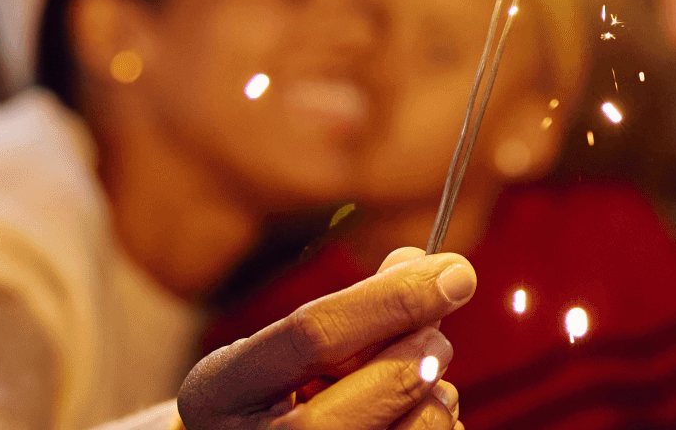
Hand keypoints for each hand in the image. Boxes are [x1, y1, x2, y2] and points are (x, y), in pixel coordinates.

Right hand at [179, 248, 475, 429]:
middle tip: (438, 339)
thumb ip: (349, 311)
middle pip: (362, 399)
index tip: (455, 272)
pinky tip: (416, 419)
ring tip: (427, 386)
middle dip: (416, 357)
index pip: (314, 334)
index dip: (392, 299)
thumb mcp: (283, 354)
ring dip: (435, 401)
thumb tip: (418, 263)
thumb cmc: (271, 404)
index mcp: (219, 391)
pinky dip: (440, 429)